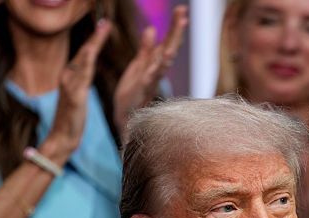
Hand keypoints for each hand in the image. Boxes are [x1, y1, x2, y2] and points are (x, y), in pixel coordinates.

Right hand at [45, 19, 112, 161]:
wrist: (62, 138)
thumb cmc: (73, 120)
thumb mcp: (79, 97)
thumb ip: (81, 83)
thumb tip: (85, 72)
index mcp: (72, 78)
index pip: (85, 56)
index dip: (94, 41)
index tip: (104, 27)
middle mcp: (68, 78)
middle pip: (84, 53)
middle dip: (95, 37)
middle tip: (105, 23)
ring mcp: (70, 87)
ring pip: (82, 62)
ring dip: (93, 45)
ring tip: (102, 32)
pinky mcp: (74, 98)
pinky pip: (81, 78)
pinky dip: (86, 65)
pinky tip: (91, 55)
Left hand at [113, 6, 187, 133]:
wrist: (126, 117)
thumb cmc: (132, 93)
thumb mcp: (138, 65)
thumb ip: (146, 49)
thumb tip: (152, 29)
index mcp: (155, 64)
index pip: (168, 42)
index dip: (175, 27)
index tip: (181, 10)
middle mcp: (157, 71)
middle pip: (170, 47)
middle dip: (176, 30)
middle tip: (182, 12)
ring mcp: (151, 80)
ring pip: (164, 61)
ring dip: (170, 46)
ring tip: (177, 30)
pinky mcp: (142, 89)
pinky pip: (151, 77)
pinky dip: (156, 67)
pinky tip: (161, 57)